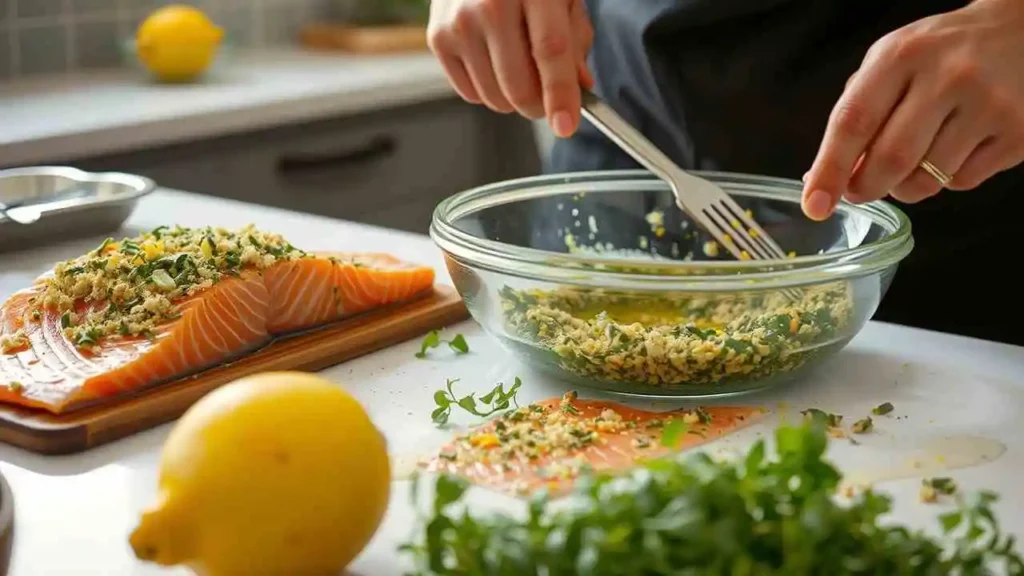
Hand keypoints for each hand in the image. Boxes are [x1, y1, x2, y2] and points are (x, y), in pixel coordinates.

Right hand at [427, 0, 594, 137]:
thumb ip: (575, 39)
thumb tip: (579, 87)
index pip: (550, 51)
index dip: (560, 96)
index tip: (566, 126)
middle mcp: (490, 5)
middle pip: (518, 86)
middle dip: (540, 106)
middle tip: (549, 99)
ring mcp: (459, 24)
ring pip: (495, 98)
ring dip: (514, 99)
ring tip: (520, 69)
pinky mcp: (437, 39)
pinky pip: (470, 93)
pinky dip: (489, 90)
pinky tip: (495, 63)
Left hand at [802, 0, 1023, 219]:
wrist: (1020, 31)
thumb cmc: (941, 53)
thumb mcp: (891, 62)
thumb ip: (857, 114)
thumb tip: (822, 177)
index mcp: (902, 56)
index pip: (854, 121)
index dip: (830, 169)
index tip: (814, 204)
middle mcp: (948, 77)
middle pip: (890, 160)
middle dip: (864, 188)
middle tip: (859, 190)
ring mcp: (988, 106)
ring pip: (925, 181)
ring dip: (904, 187)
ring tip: (913, 159)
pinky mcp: (1017, 133)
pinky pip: (961, 183)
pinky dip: (945, 179)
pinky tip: (954, 148)